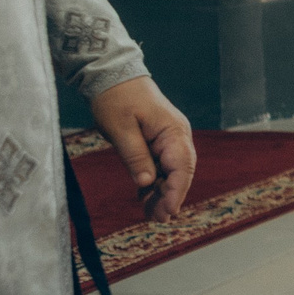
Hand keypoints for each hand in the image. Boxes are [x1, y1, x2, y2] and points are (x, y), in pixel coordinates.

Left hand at [87, 75, 196, 221]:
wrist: (112, 75)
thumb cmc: (116, 98)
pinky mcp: (157, 142)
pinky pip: (160, 166)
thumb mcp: (120, 128)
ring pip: (171, 172)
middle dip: (171, 197)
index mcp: (172, 131)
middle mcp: (176, 136)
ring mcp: (168, 139)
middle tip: (159, 219)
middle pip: (180, 173)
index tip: (168, 211)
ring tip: (151, 215)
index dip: (176, 191)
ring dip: (163, 193)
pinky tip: (145, 198)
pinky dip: (154, 183)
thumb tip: (146, 183)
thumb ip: (135, 156)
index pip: (181, 167)